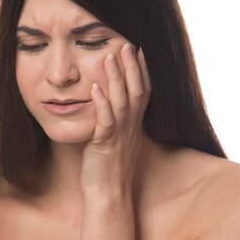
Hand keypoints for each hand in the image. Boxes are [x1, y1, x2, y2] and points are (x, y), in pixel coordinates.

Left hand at [80, 43, 151, 196]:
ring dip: (117, 78)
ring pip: (123, 102)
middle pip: (137, 91)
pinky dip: (102, 103)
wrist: (109, 194)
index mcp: (134, 125)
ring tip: (110, 56)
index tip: (140, 50)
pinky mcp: (106, 145)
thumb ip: (115, 123)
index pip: (144, 93)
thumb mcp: (115, 141)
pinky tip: (95, 87)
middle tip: (127, 44)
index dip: (143, 71)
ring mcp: (120, 136)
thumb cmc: (108, 168)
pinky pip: (106, 121)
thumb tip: (107, 107)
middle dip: (133, 67)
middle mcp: (131, 128)